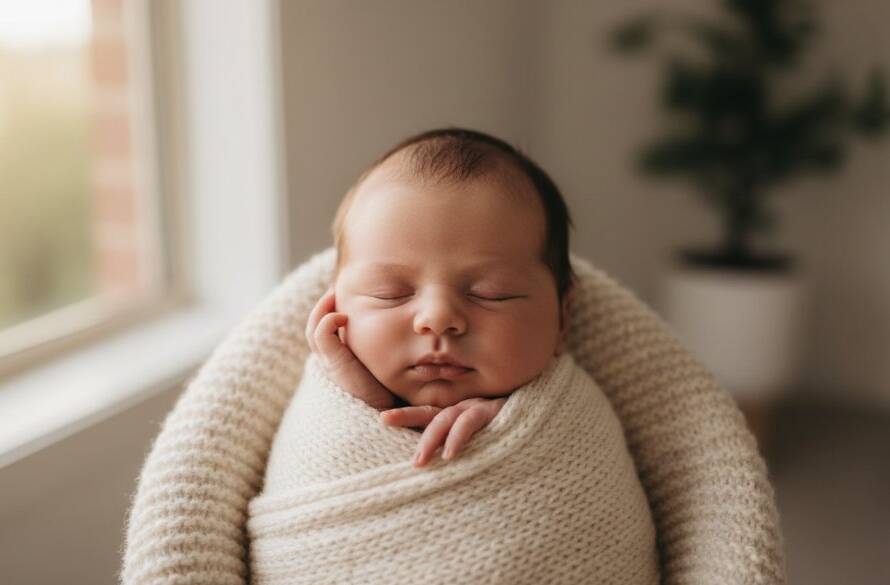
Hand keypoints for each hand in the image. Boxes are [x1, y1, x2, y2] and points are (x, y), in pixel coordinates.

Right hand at [306, 288, 394, 409]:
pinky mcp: (334, 365)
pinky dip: (327, 320)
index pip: (325, 332)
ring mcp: (329, 364)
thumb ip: (385, 351)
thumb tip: (403, 329)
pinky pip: (320, 334)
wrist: (386, 417)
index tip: (346, 299)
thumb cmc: (392, 394)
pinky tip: (342, 315)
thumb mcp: (385, 366)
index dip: (330, 314)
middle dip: (323, 307)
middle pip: (315, 328)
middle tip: (335, 291)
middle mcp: (329, 363)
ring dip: (322, 308)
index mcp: (339, 363)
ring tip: (334, 294)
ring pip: (314, 328)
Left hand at [380, 397, 506, 466]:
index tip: (382, 419)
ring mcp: (481, 407)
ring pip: (448, 417)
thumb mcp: (485, 439)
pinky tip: (450, 454)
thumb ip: (464, 445)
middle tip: (387, 427)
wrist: (546, 417)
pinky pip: (472, 422)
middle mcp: (468, 407)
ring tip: (419, 461)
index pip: (429, 413)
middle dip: (409, 420)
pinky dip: (459, 437)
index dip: (406, 415)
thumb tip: (439, 467)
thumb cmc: (514, 431)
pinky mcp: (496, 411)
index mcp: (461, 413)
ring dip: (431, 438)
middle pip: (432, 412)